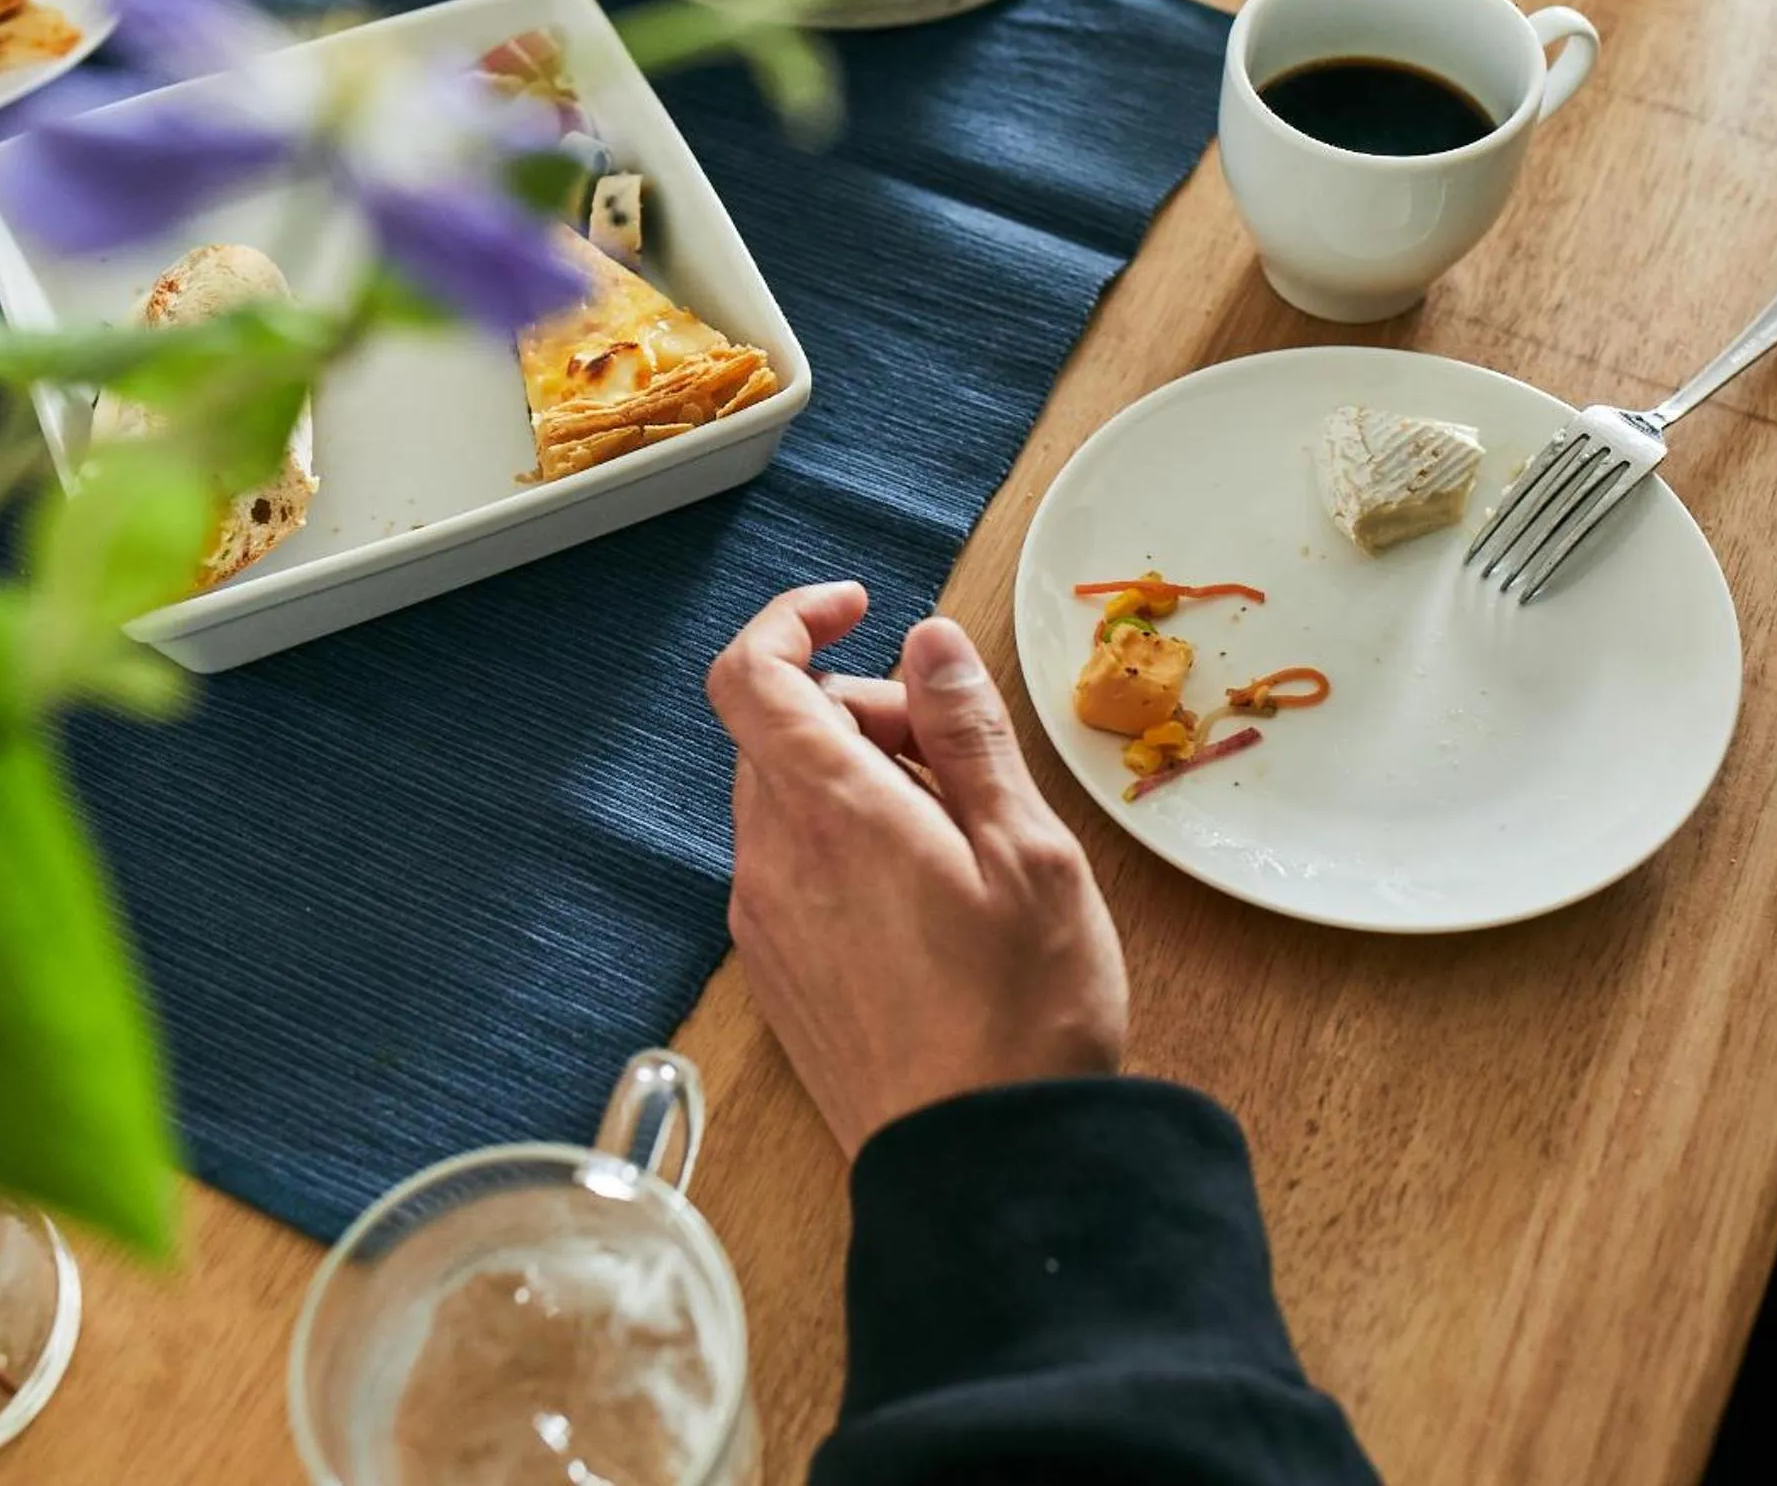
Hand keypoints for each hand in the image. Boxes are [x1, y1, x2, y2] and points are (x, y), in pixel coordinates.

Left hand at [706, 582, 1126, 1156]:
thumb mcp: (1027, 848)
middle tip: (958, 751)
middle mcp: (771, 860)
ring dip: (858, 781)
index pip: (748, 673)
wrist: (979, 1165)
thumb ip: (967, 732)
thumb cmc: (1020, 1010)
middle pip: (778, 734)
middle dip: (862, 711)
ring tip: (959, 834)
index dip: (793, 620)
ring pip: (787, 802)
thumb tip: (927, 643)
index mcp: (827, 811)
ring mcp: (764, 923)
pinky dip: (846, 844)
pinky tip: (928, 896)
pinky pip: (793, 869)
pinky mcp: (777, 973)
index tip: (860, 611)